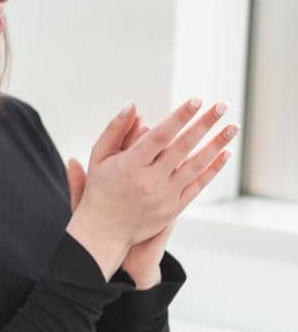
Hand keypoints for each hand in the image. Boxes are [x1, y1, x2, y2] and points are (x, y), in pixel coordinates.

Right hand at [65, 98, 235, 276]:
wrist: (104, 231)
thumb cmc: (100, 189)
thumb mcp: (99, 156)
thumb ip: (115, 129)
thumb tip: (132, 105)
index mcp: (129, 165)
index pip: (160, 135)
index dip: (179, 117)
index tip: (196, 100)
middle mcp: (149, 180)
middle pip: (183, 147)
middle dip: (204, 123)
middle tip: (222, 105)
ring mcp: (164, 196)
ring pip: (196, 165)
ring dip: (217, 144)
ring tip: (232, 127)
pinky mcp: (174, 209)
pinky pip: (198, 185)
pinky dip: (213, 169)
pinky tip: (225, 154)